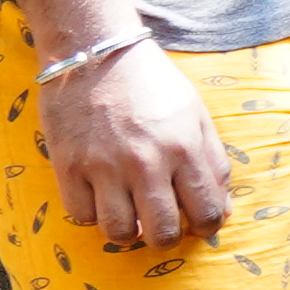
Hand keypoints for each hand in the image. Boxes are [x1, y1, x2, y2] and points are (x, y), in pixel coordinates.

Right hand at [42, 36, 233, 250]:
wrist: (95, 51)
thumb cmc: (152, 83)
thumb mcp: (196, 115)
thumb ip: (213, 163)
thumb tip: (222, 210)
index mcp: (184, 148)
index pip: (206, 213)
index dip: (206, 228)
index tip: (198, 225)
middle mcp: (145, 162)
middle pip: (162, 233)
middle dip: (166, 238)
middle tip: (162, 226)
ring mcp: (103, 165)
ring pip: (118, 232)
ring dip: (128, 232)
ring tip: (130, 216)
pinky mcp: (67, 164)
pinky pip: (80, 215)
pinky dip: (92, 214)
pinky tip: (100, 198)